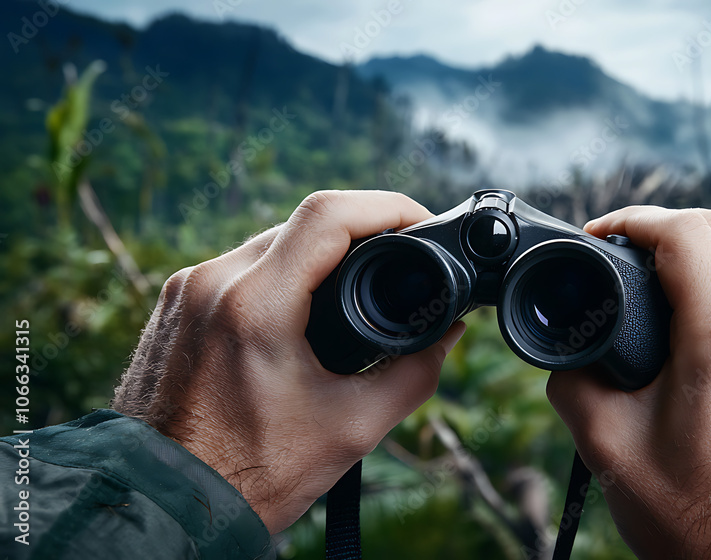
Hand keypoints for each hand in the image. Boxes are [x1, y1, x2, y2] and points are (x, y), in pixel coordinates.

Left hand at [112, 191, 464, 532]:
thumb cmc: (251, 476)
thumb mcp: (352, 428)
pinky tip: (302, 309)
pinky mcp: (172, 306)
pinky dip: (279, 275)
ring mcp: (184, 291)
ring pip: (268, 243)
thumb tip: (449, 333)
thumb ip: (415, 373)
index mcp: (254, 306)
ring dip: (317, 255)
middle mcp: (211, 282)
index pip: (329, 215)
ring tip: (356, 287)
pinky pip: (237, 268)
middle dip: (359, 232)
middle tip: (398, 259)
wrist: (165, 506)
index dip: (388, 206)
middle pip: (302, 224)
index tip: (420, 221)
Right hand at [547, 208, 710, 558]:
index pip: (685, 233)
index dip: (630, 220)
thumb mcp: (608, 446)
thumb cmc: (697, 520)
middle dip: (656, 230)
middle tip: (611, 253)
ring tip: (639, 285)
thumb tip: (564, 348)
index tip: (598, 235)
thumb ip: (571, 379)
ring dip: (688, 258)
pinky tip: (679, 321)